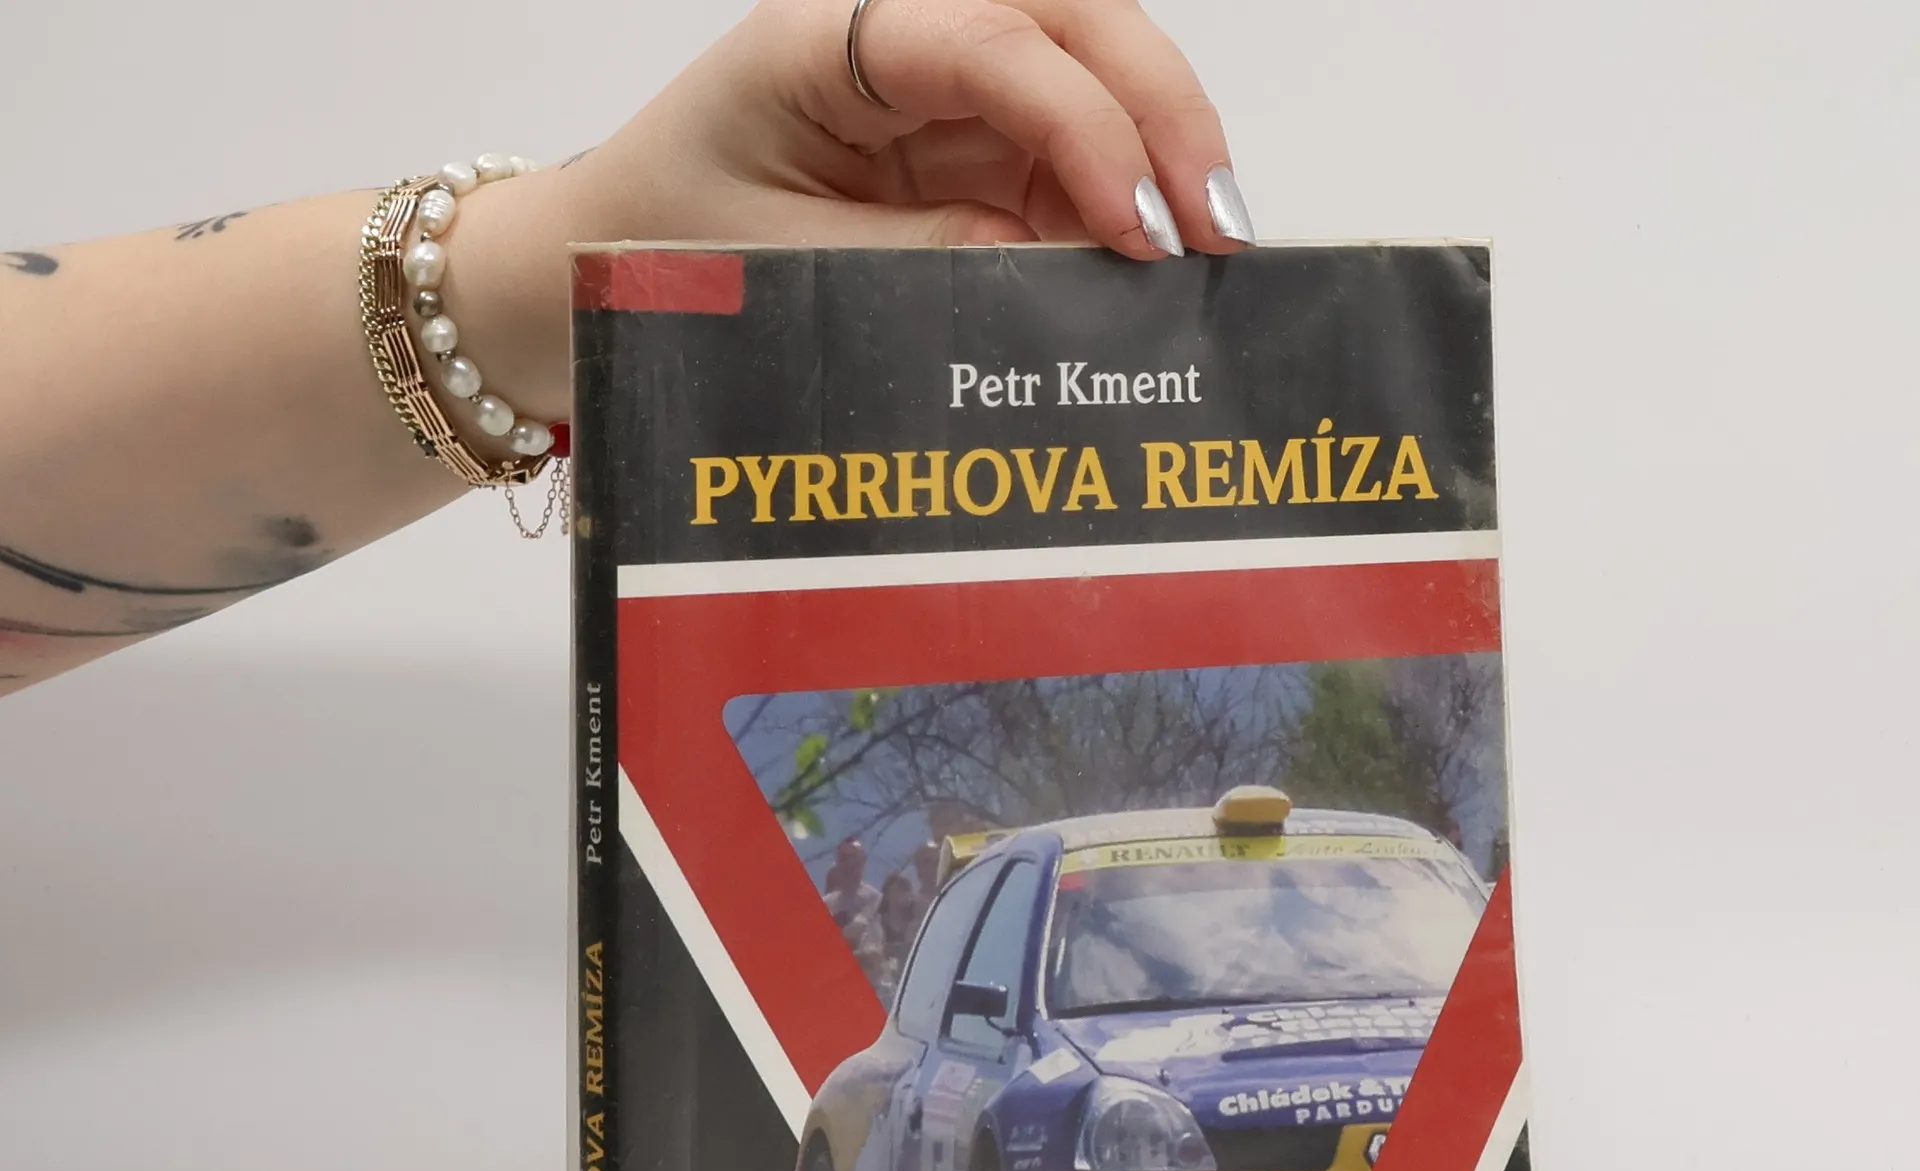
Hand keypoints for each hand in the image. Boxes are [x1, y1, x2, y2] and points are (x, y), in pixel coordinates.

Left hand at [459, 0, 1249, 416]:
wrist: (590, 270)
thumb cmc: (659, 249)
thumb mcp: (783, 270)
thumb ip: (921, 266)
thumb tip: (1057, 273)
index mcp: (829, 37)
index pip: (996, 40)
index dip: (1083, 127)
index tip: (1136, 229)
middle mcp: (897, 36)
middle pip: (1069, 19)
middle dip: (1160, 111)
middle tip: (1220, 227)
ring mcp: (936, 89)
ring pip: (1087, 74)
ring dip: (1158, 152)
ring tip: (1207, 254)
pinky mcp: (959, 145)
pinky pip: (1062, 156)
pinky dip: (1117, 205)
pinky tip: (1150, 266)